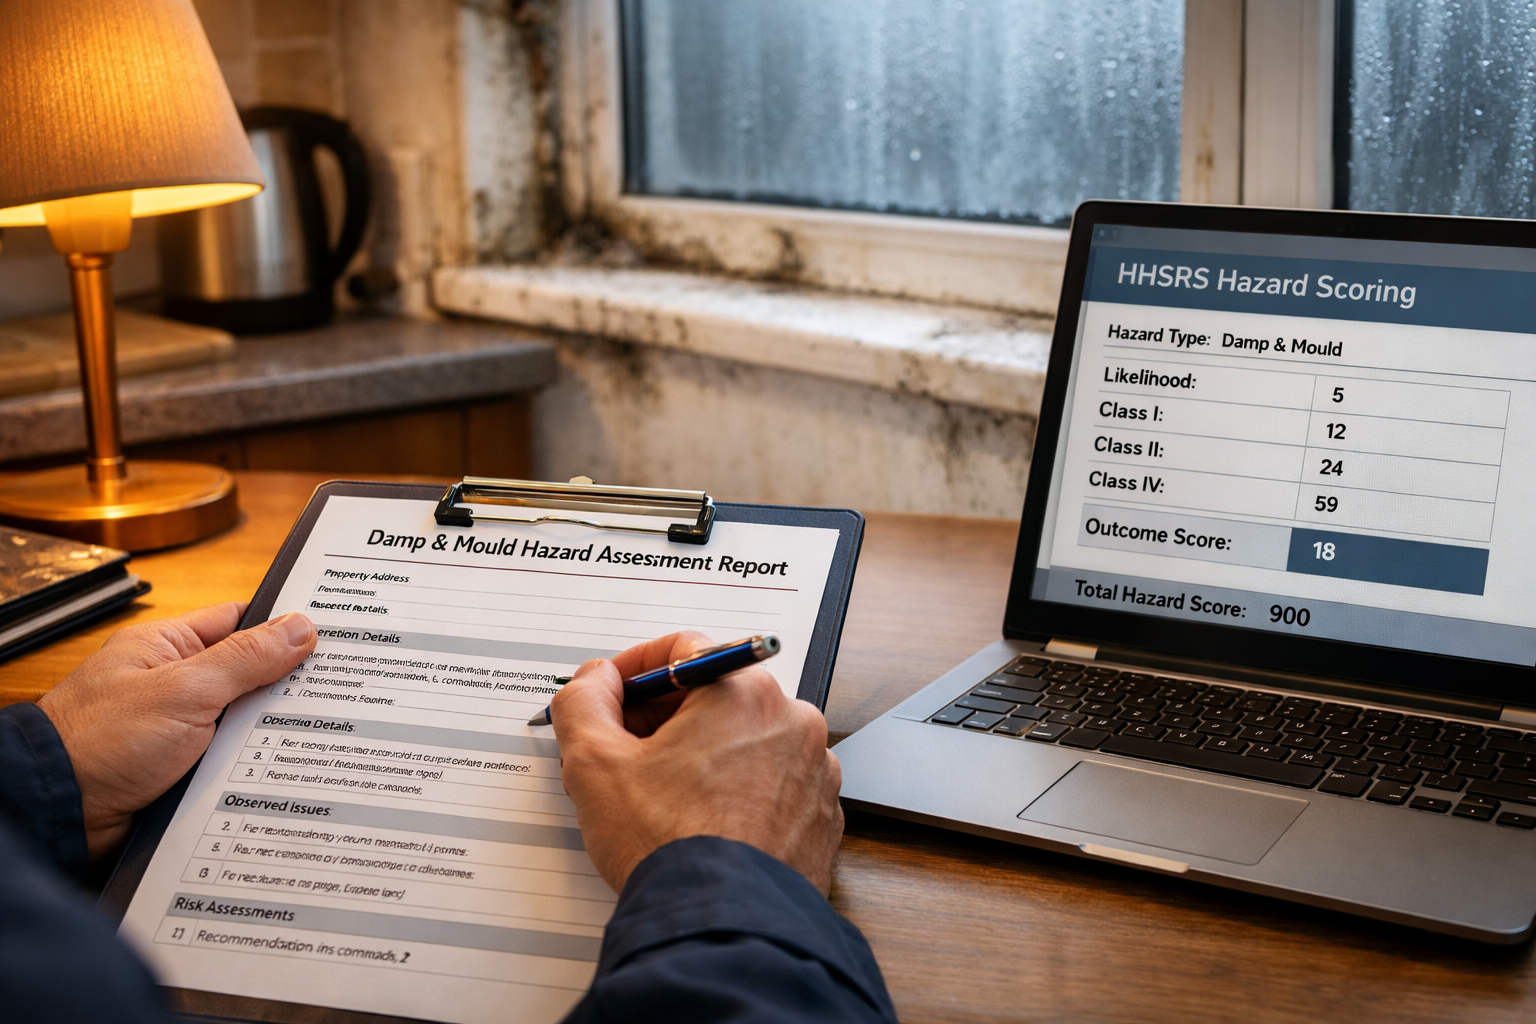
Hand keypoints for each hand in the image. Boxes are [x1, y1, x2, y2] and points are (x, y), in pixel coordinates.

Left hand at [38, 603, 314, 859]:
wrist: (56, 813)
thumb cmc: (100, 742)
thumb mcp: (185, 690)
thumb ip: (245, 658)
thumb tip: (299, 628)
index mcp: (167, 647)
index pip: (239, 621)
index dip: (284, 626)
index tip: (331, 633)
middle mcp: (172, 683)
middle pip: (248, 674)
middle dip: (285, 684)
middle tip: (338, 688)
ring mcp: (176, 728)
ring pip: (243, 721)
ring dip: (269, 730)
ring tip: (321, 729)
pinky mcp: (179, 768)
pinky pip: (230, 758)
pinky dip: (253, 764)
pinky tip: (285, 767)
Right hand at [552, 632, 843, 894]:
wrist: (721, 926)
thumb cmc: (669, 845)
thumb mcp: (594, 764)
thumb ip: (583, 702)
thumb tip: (594, 680)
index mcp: (743, 691)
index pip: (682, 649)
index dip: (632, 670)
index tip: (610, 695)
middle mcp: (792, 721)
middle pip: (716, 694)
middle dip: (665, 717)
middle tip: (625, 751)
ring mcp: (814, 770)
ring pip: (745, 740)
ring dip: (703, 755)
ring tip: (662, 798)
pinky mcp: (821, 815)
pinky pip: (772, 784)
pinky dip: (739, 792)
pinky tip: (703, 823)